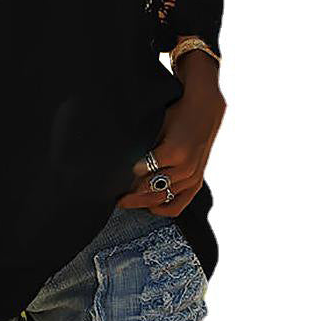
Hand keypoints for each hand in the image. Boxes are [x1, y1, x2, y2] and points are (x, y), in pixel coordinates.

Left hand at [117, 84, 226, 215]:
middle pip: (153, 189)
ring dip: (144, 202)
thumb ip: (146, 146)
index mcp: (173, 152)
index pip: (144, 170)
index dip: (128, 175)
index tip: (115, 179)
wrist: (203, 111)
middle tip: (117, 199)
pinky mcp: (197, 181)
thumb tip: (130, 164)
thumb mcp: (158, 126)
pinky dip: (163, 208)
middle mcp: (185, 168)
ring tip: (128, 202)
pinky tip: (150, 208)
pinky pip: (179, 204)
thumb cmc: (176, 115)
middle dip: (132, 196)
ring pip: (163, 198)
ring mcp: (192, 176)